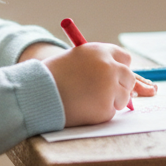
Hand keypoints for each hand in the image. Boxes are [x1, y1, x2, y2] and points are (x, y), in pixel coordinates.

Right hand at [40, 43, 156, 126]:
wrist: (37, 93)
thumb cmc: (52, 76)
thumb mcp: (75, 59)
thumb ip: (97, 64)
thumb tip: (119, 75)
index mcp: (100, 51)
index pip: (124, 59)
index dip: (120, 68)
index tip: (116, 75)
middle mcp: (109, 67)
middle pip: (129, 77)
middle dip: (121, 86)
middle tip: (106, 92)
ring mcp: (109, 89)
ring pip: (123, 97)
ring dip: (111, 101)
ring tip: (86, 100)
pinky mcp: (105, 108)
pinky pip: (110, 112)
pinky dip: (99, 113)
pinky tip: (82, 109)